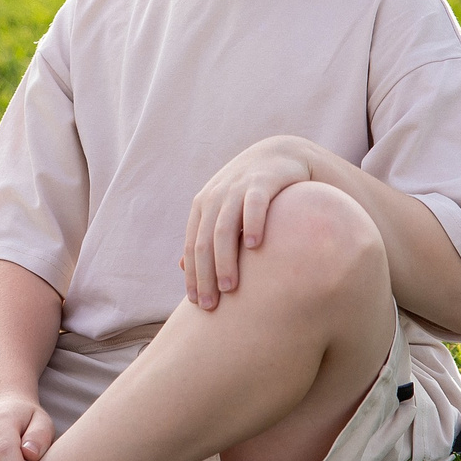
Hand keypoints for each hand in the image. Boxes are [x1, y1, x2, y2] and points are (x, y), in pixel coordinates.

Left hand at [178, 137, 317, 308]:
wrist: (279, 155)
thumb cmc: (249, 191)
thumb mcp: (223, 211)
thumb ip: (205, 237)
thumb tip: (182, 268)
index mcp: (202, 207)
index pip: (192, 247)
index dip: (193, 276)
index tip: (198, 304)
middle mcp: (215, 197)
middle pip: (204, 242)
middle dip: (205, 275)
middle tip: (211, 305)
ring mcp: (236, 188)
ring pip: (224, 228)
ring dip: (224, 259)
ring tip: (230, 287)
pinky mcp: (261, 181)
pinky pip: (253, 204)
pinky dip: (251, 224)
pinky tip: (255, 246)